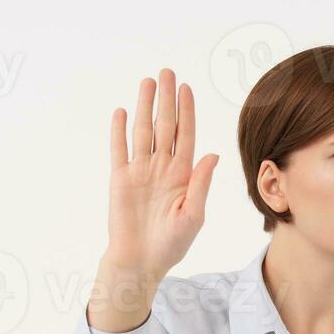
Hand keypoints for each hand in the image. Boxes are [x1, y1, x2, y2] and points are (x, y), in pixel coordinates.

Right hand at [104, 68, 219, 278]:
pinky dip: (119, 130)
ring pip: (142, 131)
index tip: (187, 88)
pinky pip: (119, 149)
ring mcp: (140, 171)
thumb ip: (201, 183)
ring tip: (147, 82)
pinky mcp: (119, 179)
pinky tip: (122, 111)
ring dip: (144, 106)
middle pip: (164, 125)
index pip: (186, 134)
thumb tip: (213, 154)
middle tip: (167, 72)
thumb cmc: (171, 244)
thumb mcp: (194, 214)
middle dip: (167, 99)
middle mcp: (162, 167)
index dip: (187, 111)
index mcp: (183, 174)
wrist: (140, 261)